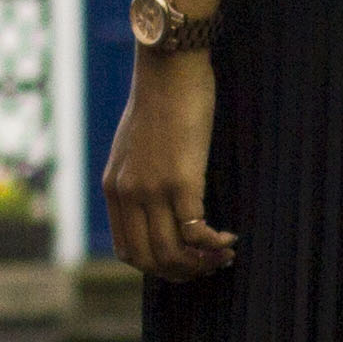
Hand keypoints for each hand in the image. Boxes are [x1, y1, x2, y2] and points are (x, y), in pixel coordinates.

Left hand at [103, 54, 235, 280]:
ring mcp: (152, 189)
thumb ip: (137, 176)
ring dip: (200, 263)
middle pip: (149, 260)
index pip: (128, 250)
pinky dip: (213, 242)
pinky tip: (229, 237)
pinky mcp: (180, 180)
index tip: (184, 262)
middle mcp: (127, 194)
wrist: (168, 68)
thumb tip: (157, 201)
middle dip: (182, 273)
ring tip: (223, 254)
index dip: (158, 266)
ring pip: (172, 252)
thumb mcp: (133, 146)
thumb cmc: (159, 101)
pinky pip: (195, 230)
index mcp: (113, 188)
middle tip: (208, 266)